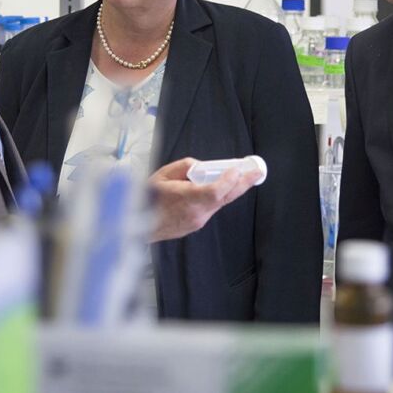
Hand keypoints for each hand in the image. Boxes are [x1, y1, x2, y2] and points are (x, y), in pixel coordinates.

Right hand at [148, 157, 263, 242]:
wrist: (135, 224)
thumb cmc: (146, 199)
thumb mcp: (161, 175)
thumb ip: (184, 167)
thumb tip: (199, 166)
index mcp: (186, 199)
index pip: (215, 191)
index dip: (229, 181)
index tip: (238, 170)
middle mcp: (196, 213)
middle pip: (225, 198)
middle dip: (243, 184)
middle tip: (256, 172)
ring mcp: (197, 221)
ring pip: (218, 203)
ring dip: (230, 190)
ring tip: (241, 176)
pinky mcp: (195, 225)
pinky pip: (210, 209)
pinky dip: (217, 198)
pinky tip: (219, 188)